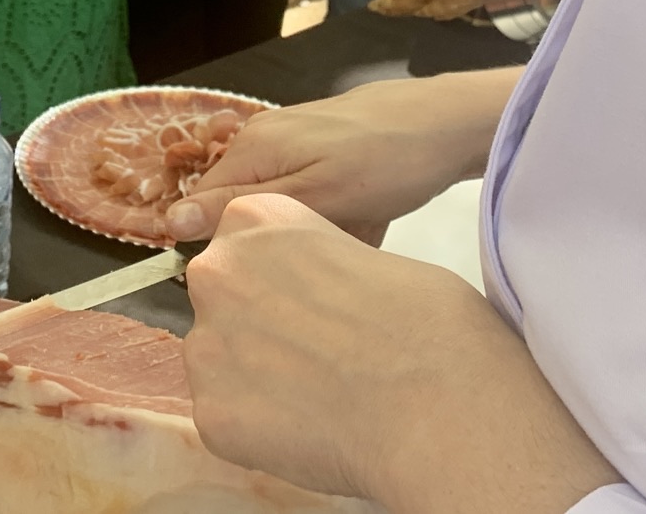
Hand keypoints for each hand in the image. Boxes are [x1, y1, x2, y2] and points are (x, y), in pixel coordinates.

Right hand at [165, 70, 517, 245]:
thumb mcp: (314, 198)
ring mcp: (295, 141)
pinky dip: (338, 218)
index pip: (201, 211)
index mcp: (251, 150)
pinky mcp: (324, 149)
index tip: (266, 276)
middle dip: (281, 243)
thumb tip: (168, 223)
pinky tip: (369, 224)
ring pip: (285, 211)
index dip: (227, 249)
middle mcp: (262, 140)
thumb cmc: (384, 164)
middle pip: (247, 212)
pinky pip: (314, 198)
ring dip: (315, 234)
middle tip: (323, 256)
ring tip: (355, 237)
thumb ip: (241, 210)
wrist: (448, 123)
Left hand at [183, 195, 617, 512]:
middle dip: (254, 327)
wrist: (438, 396)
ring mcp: (207, 344)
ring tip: (316, 394)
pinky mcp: (209, 412)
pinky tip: (307, 428)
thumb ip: (306, 265)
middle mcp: (218, 270)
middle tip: (312, 355)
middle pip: (219, 302)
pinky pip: (223, 419)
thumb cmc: (424, 320)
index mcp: (254, 217)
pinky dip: (256, 429)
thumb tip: (300, 298)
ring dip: (251, 378)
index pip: (237, 247)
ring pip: (215, 363)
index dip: (274, 282)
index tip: (308, 305)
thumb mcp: (357, 250)